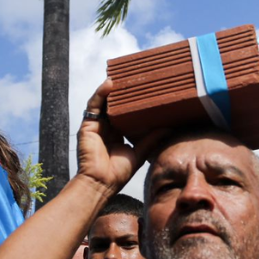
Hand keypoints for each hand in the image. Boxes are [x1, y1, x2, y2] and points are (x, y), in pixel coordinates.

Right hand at [75, 79, 168, 194]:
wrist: (101, 183)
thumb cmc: (118, 173)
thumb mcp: (140, 152)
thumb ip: (152, 139)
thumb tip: (170, 128)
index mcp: (118, 133)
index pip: (125, 112)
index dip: (133, 102)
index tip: (144, 90)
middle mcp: (107, 127)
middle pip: (114, 104)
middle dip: (123, 91)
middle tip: (135, 78)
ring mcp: (97, 125)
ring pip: (104, 101)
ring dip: (112, 88)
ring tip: (123, 76)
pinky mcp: (88, 124)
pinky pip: (94, 105)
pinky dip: (101, 93)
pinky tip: (109, 84)